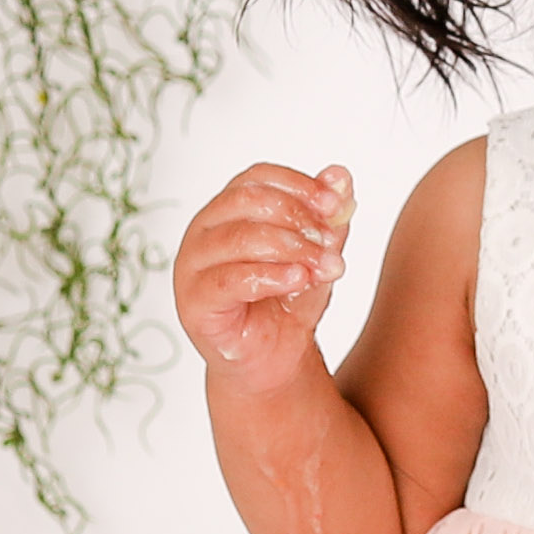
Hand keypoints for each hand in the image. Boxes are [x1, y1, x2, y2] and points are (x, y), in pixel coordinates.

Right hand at [175, 160, 354, 378]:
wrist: (274, 357)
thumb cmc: (287, 301)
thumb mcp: (317, 254)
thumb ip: (328, 218)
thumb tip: (341, 176)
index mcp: (227, 210)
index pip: (257, 178)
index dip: (298, 185)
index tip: (335, 205)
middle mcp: (203, 231)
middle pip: (247, 202)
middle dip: (298, 218)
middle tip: (332, 243)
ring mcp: (192, 266)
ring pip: (240, 238)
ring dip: (292, 249)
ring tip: (327, 266)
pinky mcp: (194, 302)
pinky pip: (230, 279)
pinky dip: (271, 276)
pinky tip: (300, 280)